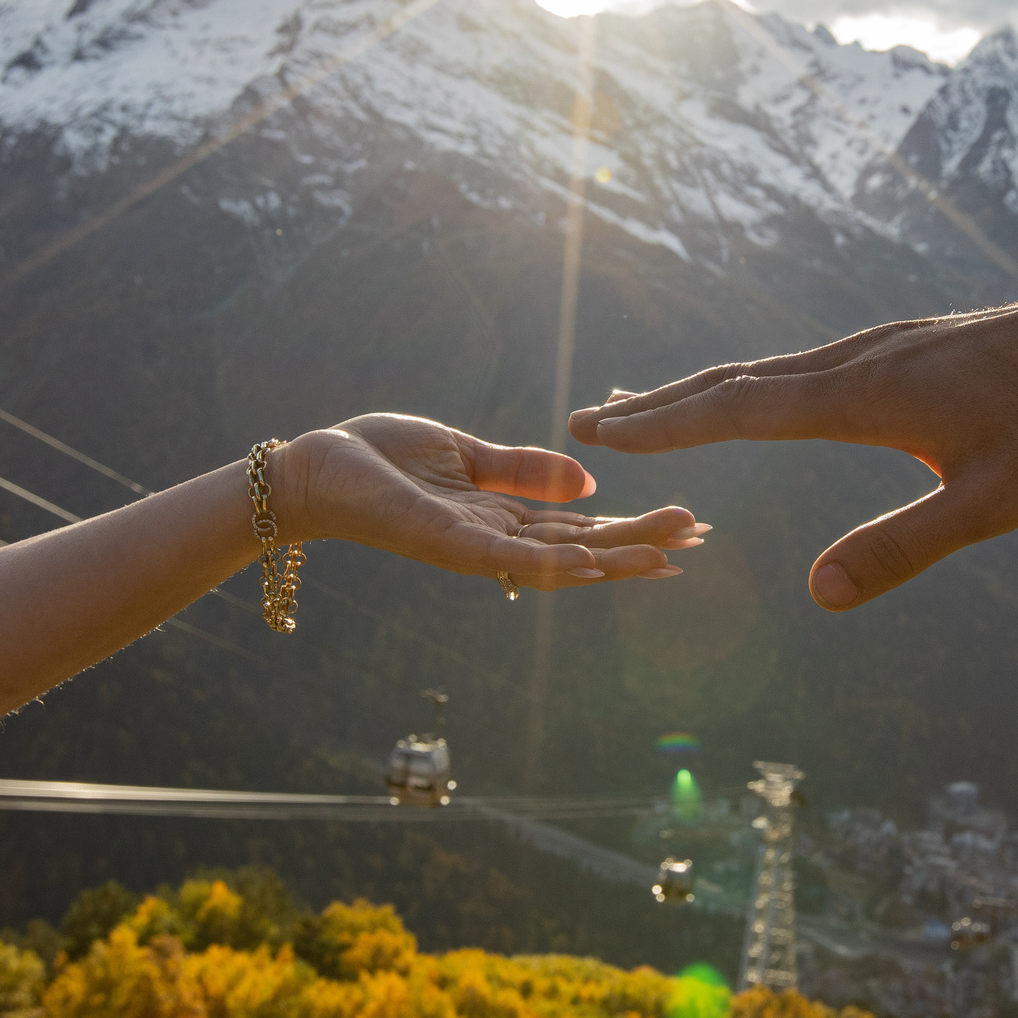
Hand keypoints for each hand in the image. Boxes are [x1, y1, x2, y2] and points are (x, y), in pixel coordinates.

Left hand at [278, 413, 704, 591]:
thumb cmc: (379, 458)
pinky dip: (553, 564)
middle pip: (583, 551)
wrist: (318, 467)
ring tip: (668, 554)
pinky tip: (594, 562)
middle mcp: (495, 543)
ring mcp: (474, 549)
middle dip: (640, 545)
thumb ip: (522, 468)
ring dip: (614, 560)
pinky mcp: (449, 544)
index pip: (580, 530)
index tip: (684, 522)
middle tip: (699, 538)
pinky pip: (509, 560)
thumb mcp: (466, 453)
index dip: (632, 528)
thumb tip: (587, 484)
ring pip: (558, 563)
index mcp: (501, 519)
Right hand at [568, 271, 1017, 609]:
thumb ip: (902, 550)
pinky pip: (801, 365)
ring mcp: (877, 347)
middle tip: (590, 417)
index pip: (738, 411)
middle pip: (736, 382)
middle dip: (660, 405)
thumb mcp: (988, 504)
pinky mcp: (901, 347)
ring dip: (701, 391)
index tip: (600, 430)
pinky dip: (751, 382)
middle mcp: (856, 360)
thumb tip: (816, 596)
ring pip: (768, 370)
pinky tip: (757, 396)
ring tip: (650, 405)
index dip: (666, 424)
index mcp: (862, 395)